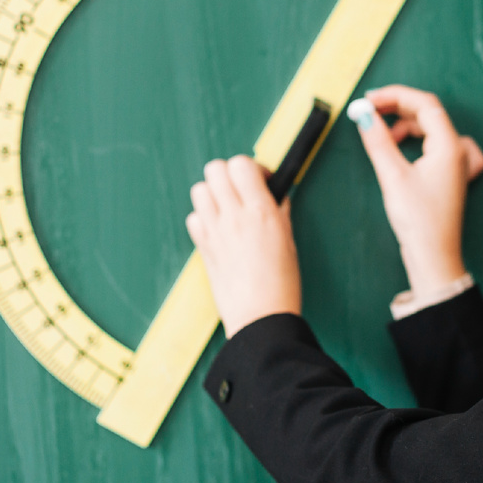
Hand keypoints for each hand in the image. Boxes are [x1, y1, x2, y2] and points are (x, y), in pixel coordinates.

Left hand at [186, 156, 301, 337]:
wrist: (260, 318)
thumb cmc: (282, 285)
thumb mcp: (289, 240)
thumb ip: (279, 212)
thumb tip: (274, 196)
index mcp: (261, 211)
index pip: (242, 164)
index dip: (252, 167)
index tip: (261, 180)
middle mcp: (233, 216)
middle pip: (215, 169)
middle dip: (229, 174)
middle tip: (242, 190)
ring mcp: (214, 232)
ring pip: (199, 189)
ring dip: (213, 192)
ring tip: (228, 208)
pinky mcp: (203, 248)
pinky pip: (193, 218)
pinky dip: (203, 218)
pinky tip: (218, 229)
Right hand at [353, 86, 482, 295]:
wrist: (434, 256)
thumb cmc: (419, 221)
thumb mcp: (393, 176)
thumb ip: (379, 141)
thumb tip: (366, 115)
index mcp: (450, 146)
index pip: (425, 104)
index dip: (395, 96)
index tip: (370, 100)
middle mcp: (458, 151)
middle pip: (429, 113)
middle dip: (398, 108)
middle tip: (370, 111)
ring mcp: (457, 163)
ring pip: (432, 128)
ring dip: (406, 124)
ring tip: (382, 133)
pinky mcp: (450, 175)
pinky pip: (436, 144)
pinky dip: (417, 139)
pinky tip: (402, 148)